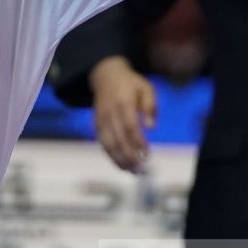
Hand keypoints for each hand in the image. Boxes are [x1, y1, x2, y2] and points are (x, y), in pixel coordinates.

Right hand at [86, 56, 156, 173]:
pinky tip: (121, 164)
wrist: (105, 75)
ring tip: (132, 171)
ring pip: (108, 144)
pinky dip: (111, 156)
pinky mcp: (96, 124)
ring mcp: (101, 119)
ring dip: (119, 160)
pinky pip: (102, 143)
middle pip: (118, 139)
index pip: (130, 127)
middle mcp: (110, 112)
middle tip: (141, 170)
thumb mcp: (146, 88)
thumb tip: (151, 128)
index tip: (147, 155)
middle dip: (129, 157)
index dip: (138, 143)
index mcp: (123, 102)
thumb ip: (150, 107)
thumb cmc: (130, 83)